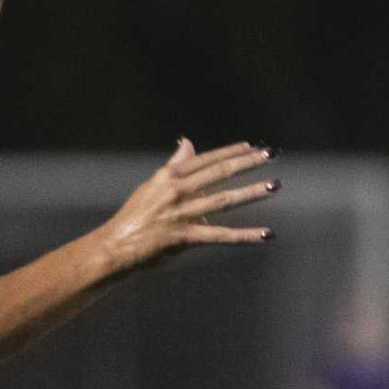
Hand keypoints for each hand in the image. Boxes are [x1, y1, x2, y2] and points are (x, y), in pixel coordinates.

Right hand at [103, 139, 276, 271]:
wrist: (114, 247)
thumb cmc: (134, 218)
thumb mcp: (151, 186)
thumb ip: (174, 166)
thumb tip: (187, 142)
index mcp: (168, 176)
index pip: (205, 159)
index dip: (230, 152)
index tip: (251, 146)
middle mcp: (175, 191)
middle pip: (218, 173)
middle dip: (247, 162)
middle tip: (271, 154)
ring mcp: (180, 214)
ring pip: (223, 200)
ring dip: (251, 192)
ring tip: (274, 185)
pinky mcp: (183, 237)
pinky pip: (220, 236)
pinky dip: (245, 236)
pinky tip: (265, 234)